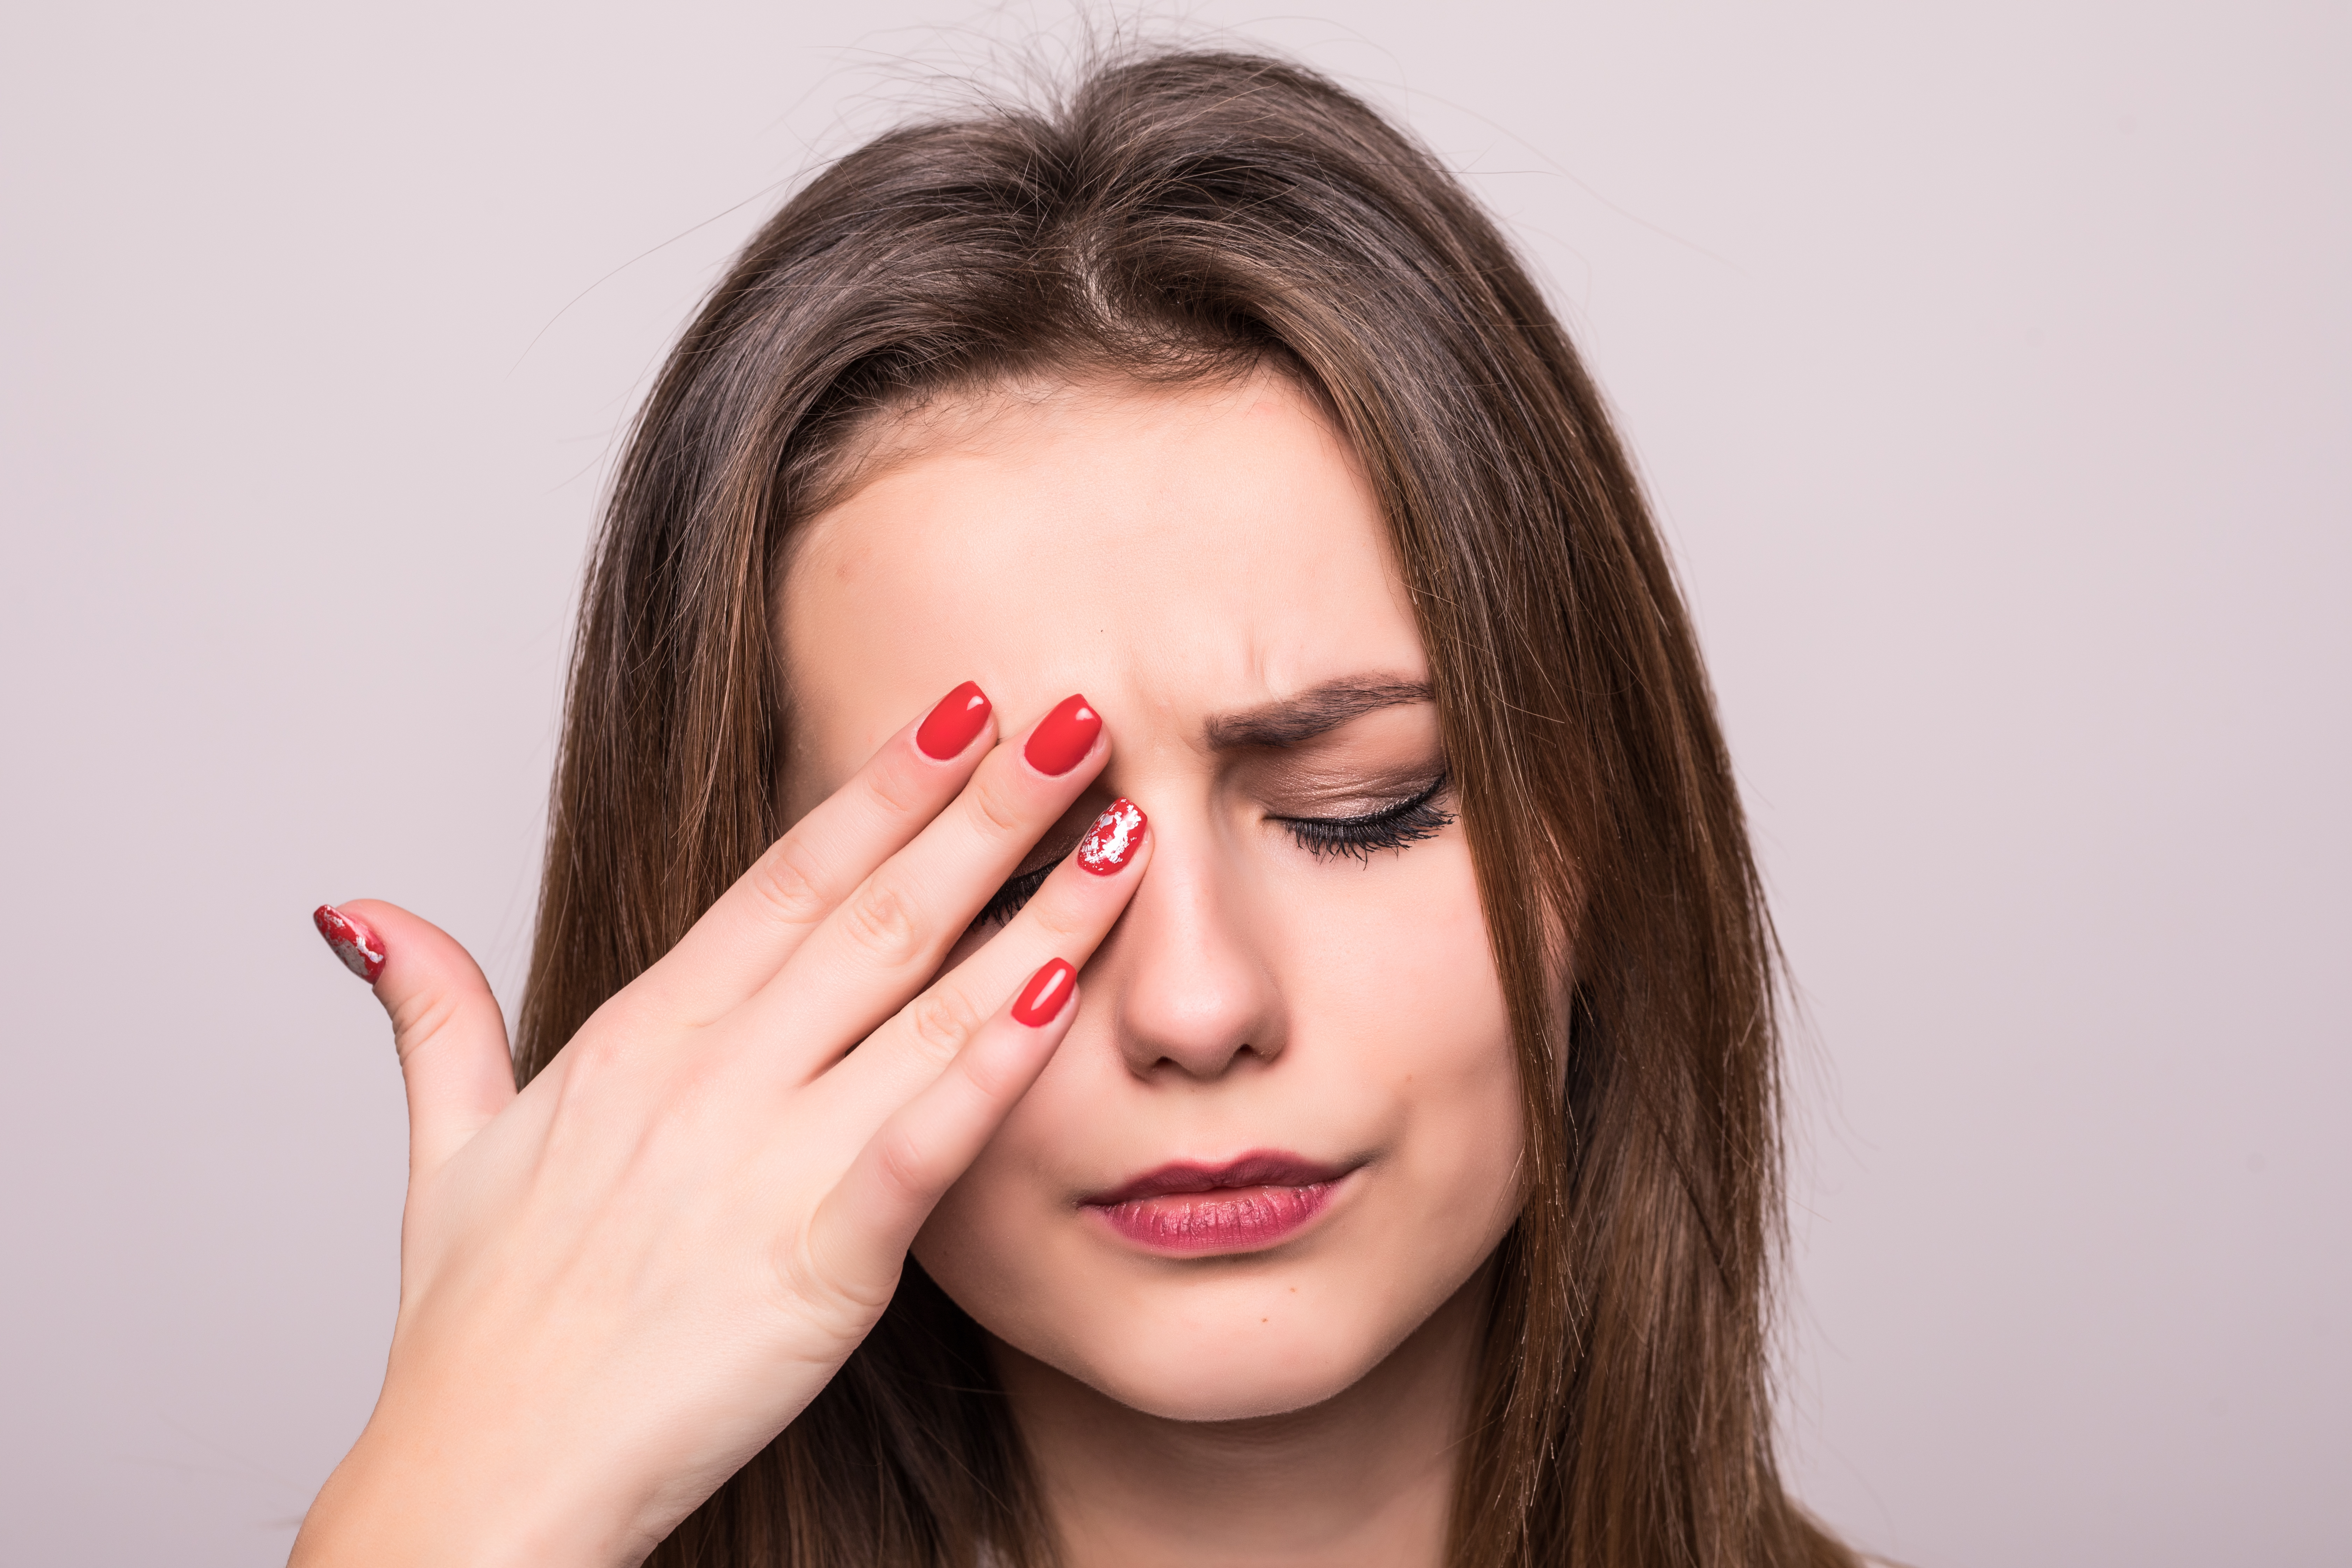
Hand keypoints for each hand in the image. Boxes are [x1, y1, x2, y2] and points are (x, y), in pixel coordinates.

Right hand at [289, 687, 1148, 1566]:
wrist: (484, 1481)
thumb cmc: (480, 1328)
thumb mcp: (449, 1149)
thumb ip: (436, 1016)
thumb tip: (369, 916)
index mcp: (638, 1041)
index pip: (785, 879)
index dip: (882, 789)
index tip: (962, 712)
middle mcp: (707, 1080)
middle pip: (872, 913)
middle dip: (985, 809)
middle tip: (1077, 719)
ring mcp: (761, 1164)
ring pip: (925, 1007)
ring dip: (1036, 912)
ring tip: (1123, 832)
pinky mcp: (816, 1260)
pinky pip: (921, 1141)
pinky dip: (993, 1066)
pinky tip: (1066, 993)